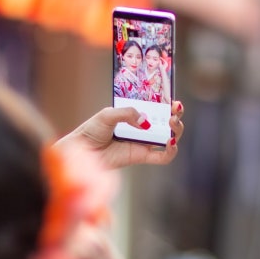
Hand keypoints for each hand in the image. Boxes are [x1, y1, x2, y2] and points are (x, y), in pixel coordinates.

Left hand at [56, 101, 184, 169]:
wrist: (83, 150)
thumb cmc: (91, 130)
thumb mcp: (108, 114)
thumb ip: (127, 113)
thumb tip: (146, 122)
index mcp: (135, 116)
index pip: (158, 109)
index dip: (169, 105)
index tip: (174, 101)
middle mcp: (142, 129)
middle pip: (167, 123)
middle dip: (176, 115)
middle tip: (175, 110)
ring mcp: (143, 144)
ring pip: (169, 138)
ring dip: (176, 130)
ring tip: (171, 122)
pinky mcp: (141, 157)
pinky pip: (162, 157)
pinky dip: (171, 150)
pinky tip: (170, 141)